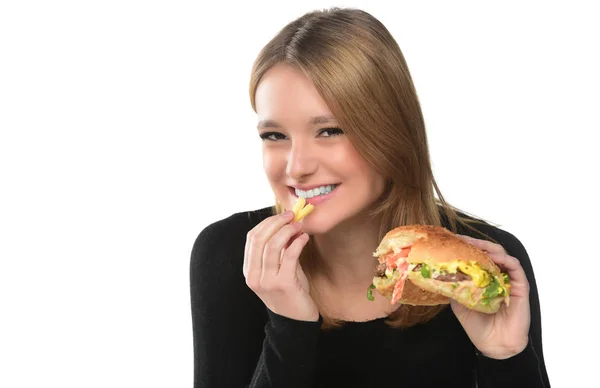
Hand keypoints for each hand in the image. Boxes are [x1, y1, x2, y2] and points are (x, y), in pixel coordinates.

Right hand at [243, 211, 318, 321]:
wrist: (296, 321)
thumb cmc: (290, 292)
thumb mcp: (280, 269)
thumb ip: (280, 250)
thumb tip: (287, 224)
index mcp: (249, 271)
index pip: (251, 238)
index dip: (267, 223)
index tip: (282, 216)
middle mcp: (254, 276)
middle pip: (260, 238)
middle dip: (277, 222)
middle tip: (292, 216)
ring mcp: (267, 282)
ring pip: (272, 245)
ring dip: (287, 230)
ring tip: (299, 226)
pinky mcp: (283, 284)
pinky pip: (289, 256)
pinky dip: (298, 243)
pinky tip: (305, 238)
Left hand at [452, 235, 530, 358]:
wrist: (493, 345)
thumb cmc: (478, 325)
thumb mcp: (459, 302)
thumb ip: (454, 286)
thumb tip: (440, 272)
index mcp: (484, 278)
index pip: (477, 256)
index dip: (466, 246)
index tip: (453, 240)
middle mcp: (497, 276)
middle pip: (489, 251)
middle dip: (475, 243)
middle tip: (462, 239)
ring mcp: (509, 280)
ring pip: (502, 255)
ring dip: (488, 248)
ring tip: (474, 245)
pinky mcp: (520, 287)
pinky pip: (515, 267)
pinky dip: (505, 259)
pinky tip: (493, 257)